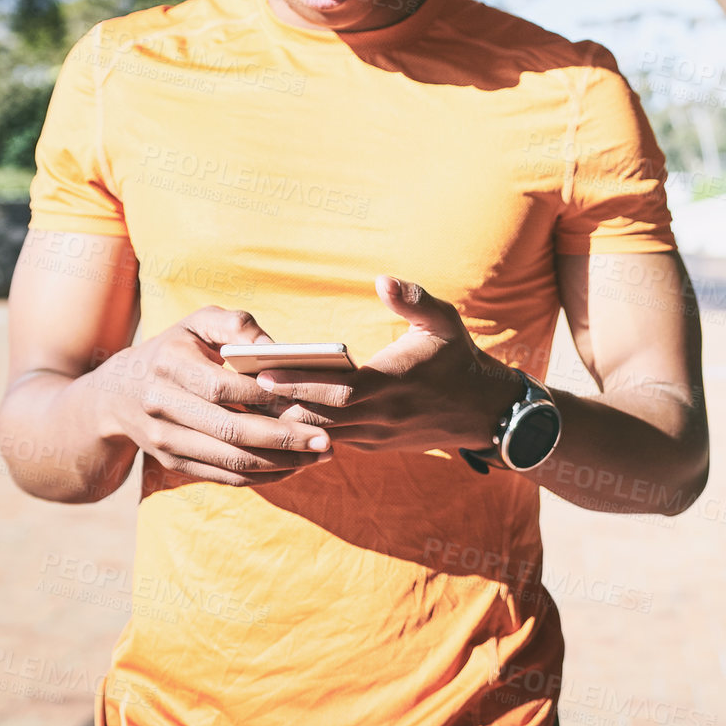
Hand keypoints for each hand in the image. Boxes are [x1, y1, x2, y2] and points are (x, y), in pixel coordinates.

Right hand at [85, 305, 334, 487]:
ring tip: (320, 456)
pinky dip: (262, 476)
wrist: (118, 394)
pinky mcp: (174, 464)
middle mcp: (161, 406)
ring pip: (229, 460)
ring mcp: (165, 441)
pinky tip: (295, 466)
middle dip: (283, 437)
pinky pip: (224, 476)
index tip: (306, 400)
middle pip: (230, 430)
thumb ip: (236, 325)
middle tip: (326, 440)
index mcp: (168, 364)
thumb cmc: (176, 349)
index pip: (222, 386)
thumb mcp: (198, 322)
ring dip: (280, 463)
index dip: (265, 396)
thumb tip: (276, 348)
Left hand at [259, 275, 525, 454]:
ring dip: (288, 420)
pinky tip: (278, 417)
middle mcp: (382, 415)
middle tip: (240, 389)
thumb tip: (382, 280)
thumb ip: (413, 300)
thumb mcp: (444, 321)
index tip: (265, 373)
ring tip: (249, 402)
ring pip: (321, 433)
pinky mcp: (375, 445)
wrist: (485, 412)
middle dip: (280, 405)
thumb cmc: (459, 359)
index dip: (300, 384)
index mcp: (394, 383)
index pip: (338, 390)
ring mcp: (377, 435)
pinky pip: (332, 440)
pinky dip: (306, 430)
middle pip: (319, 416)